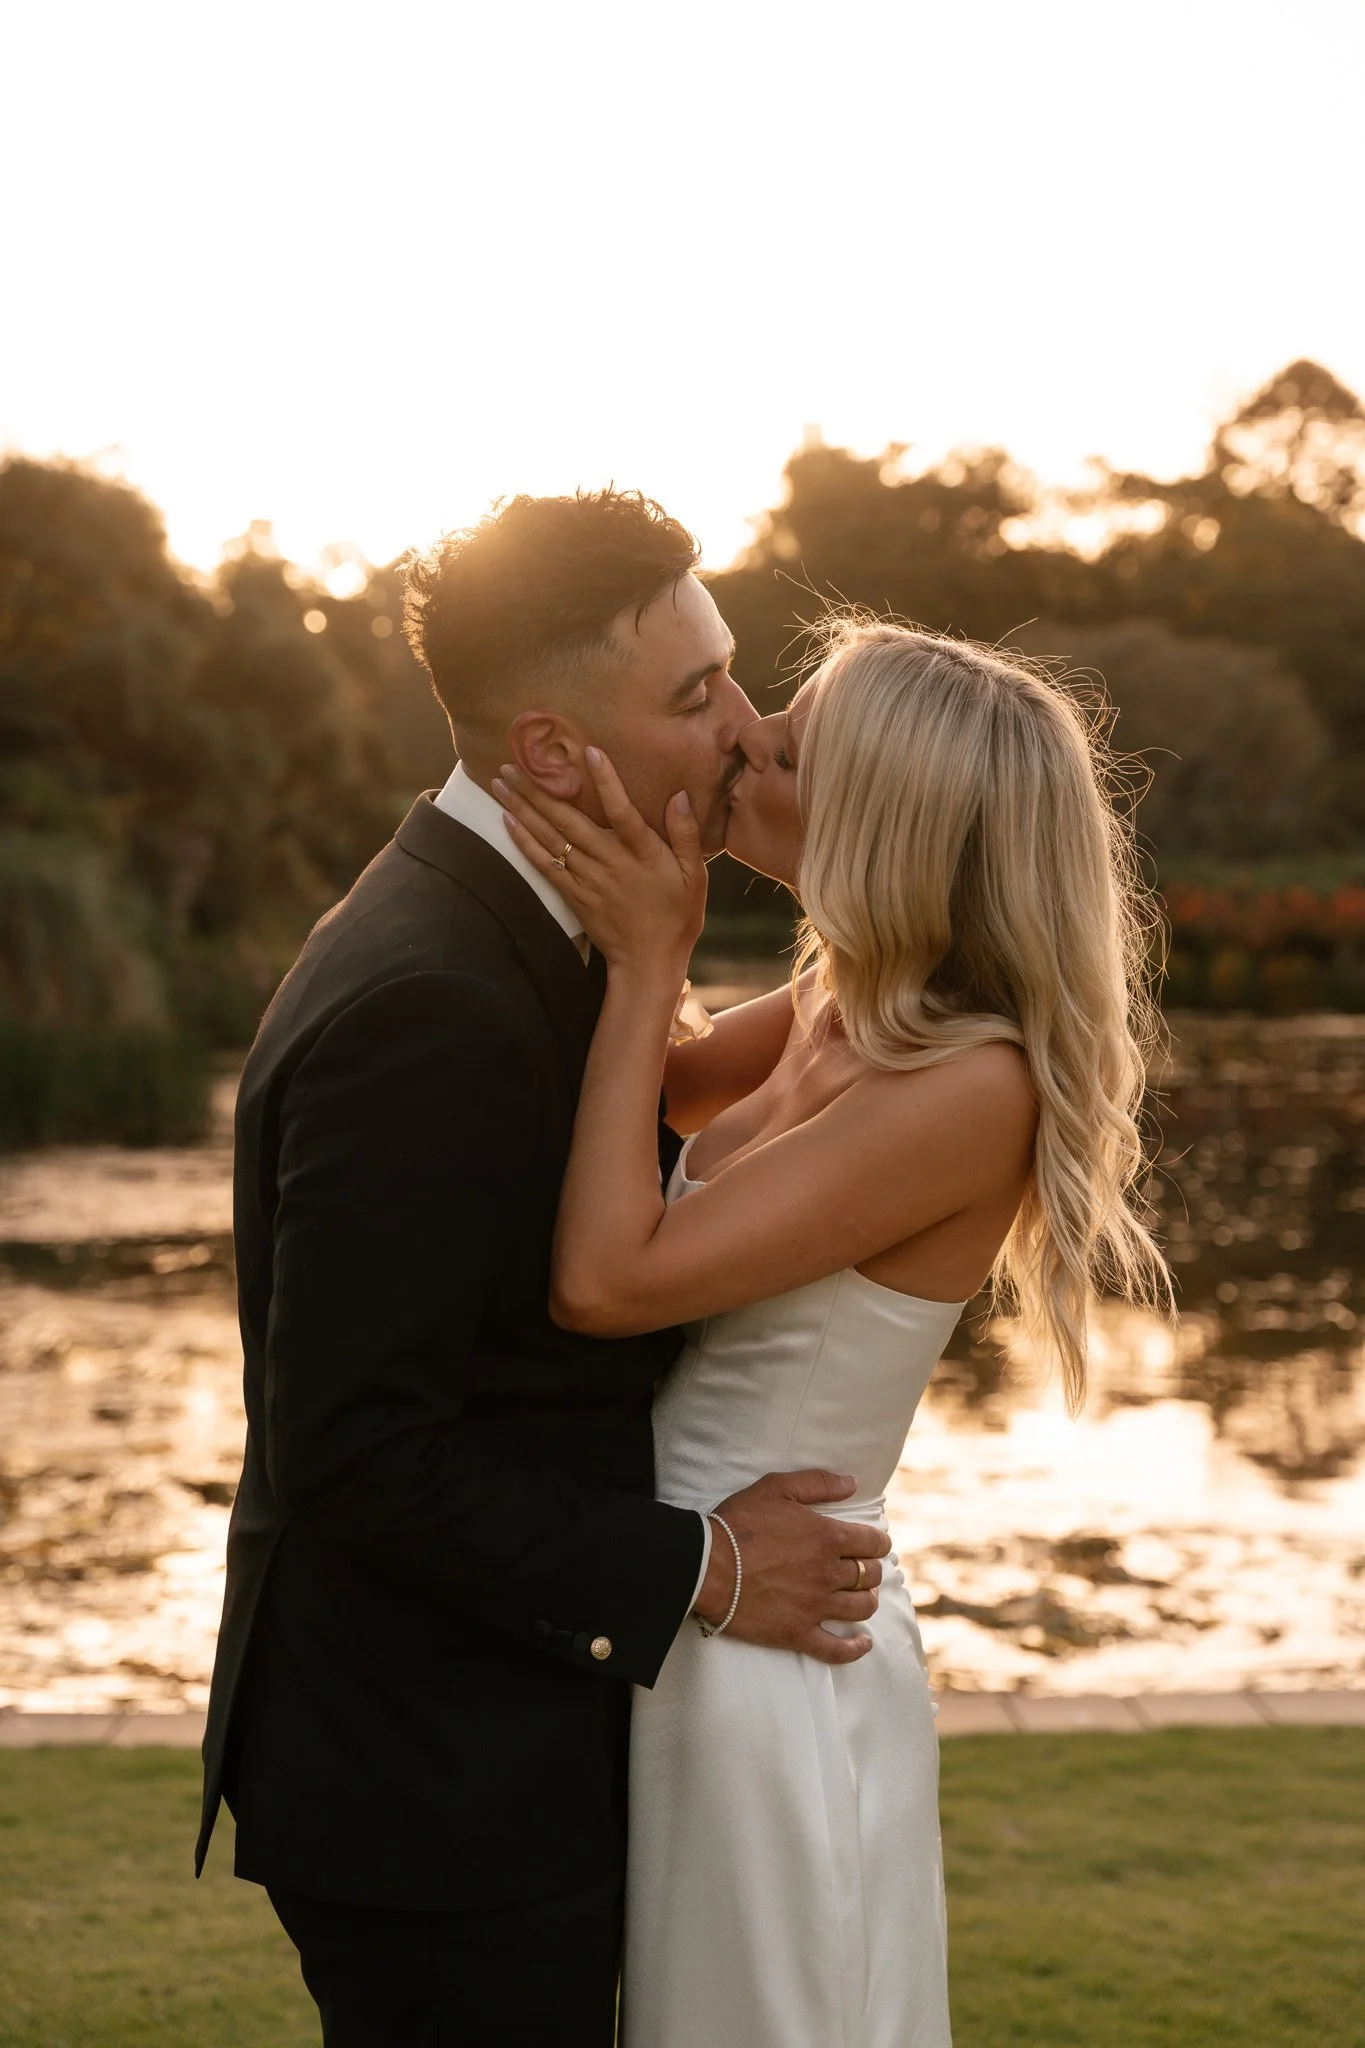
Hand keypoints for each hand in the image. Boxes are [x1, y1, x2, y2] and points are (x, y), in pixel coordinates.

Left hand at [495, 750, 706, 972]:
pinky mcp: (574, 895)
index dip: (607, 782)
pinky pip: (544, 865)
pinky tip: (507, 821)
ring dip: (523, 809)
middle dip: (539, 790)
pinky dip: (523, 842)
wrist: (649, 962)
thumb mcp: (696, 876)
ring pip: (550, 839)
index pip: (623, 811)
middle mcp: (611, 863)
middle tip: (512, 763)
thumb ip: (686, 834)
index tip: (589, 752)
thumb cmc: (677, 916)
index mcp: (643, 853)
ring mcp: (588, 880)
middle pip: (570, 821)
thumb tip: (678, 796)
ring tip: (500, 784)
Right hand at [694, 1469, 890, 1665]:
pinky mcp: (798, 1632)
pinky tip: (863, 1643)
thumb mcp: (777, 1488)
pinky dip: (855, 1647)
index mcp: (827, 1537)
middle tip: (862, 1567)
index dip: (878, 1542)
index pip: (872, 1543)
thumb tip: (851, 1484)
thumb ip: (818, 1483)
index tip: (875, 1543)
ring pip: (861, 1608)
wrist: (706, 1566)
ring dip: (867, 1600)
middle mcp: (828, 1573)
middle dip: (871, 1569)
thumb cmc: (739, 1524)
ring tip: (862, 1596)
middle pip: (869, 1575)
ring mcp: (815, 1606)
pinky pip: (836, 1649)